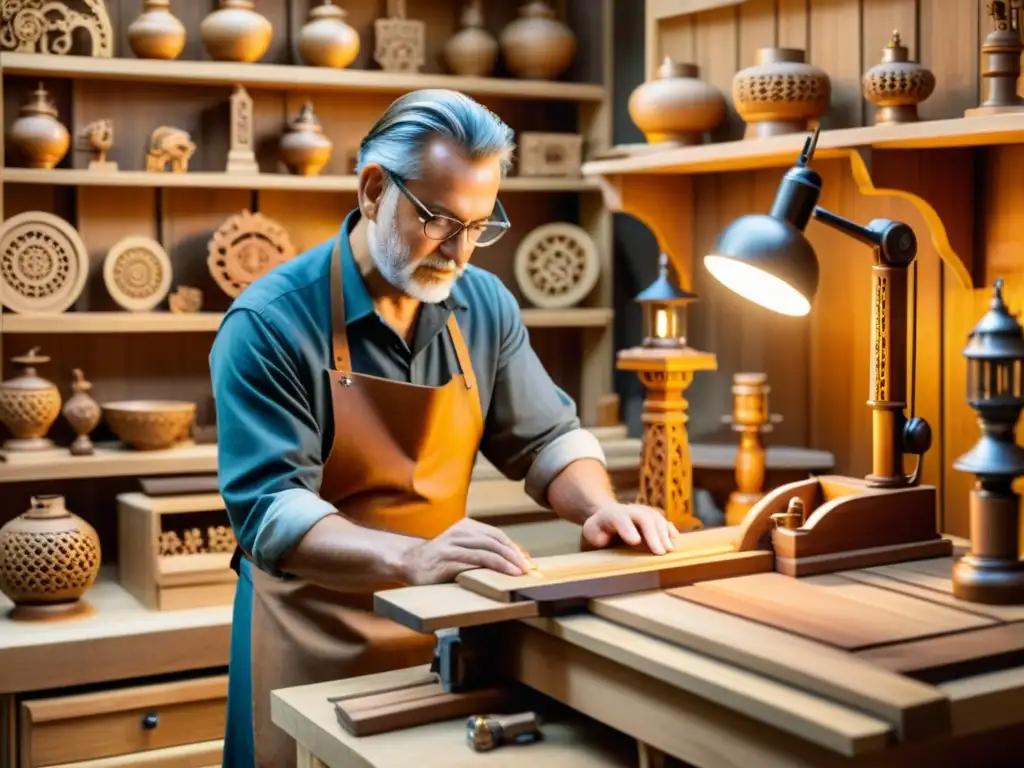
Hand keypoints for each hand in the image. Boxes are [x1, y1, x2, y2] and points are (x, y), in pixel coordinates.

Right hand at [399, 518, 531, 585]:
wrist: (409, 562)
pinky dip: (486, 570)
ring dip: (504, 563)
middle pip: (493, 542)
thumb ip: (481, 548)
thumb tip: (514, 559)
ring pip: (484, 552)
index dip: (513, 547)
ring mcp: (451, 548)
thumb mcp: (461, 546)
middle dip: (512, 555)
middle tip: (526, 569)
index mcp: (465, 526)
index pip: (496, 534)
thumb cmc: (441, 558)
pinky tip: (496, 577)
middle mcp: (458, 534)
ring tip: (516, 573)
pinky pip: (470, 565)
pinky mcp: (444, 563)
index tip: (526, 561)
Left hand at [581, 503, 677, 554]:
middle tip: (659, 551)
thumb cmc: (598, 530)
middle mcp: (629, 510)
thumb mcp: (590, 532)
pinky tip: (674, 538)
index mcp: (610, 514)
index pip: (619, 518)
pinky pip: (662, 520)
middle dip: (652, 533)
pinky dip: (669, 528)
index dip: (627, 528)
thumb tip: (605, 540)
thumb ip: (595, 536)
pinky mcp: (651, 516)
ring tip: (669, 549)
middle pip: (643, 517)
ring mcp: (642, 511)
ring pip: (655, 517)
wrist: (607, 516)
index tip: (635, 541)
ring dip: (664, 533)